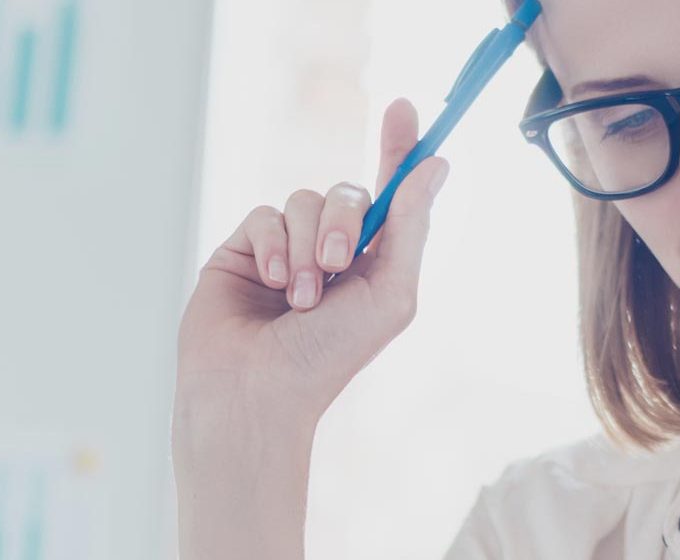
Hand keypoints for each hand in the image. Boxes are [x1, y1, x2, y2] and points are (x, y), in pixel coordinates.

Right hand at [173, 98, 448, 559]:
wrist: (256, 391)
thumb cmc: (329, 357)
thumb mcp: (390, 294)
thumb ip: (410, 228)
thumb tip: (436, 165)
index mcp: (375, 261)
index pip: (390, 191)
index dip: (400, 148)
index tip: (404, 108)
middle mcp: (332, 249)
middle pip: (348, 191)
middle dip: (346, 223)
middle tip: (339, 266)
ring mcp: (286, 246)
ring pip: (303, 200)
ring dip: (306, 246)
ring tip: (298, 297)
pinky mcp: (243, 248)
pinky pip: (264, 214)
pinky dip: (272, 245)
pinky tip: (268, 282)